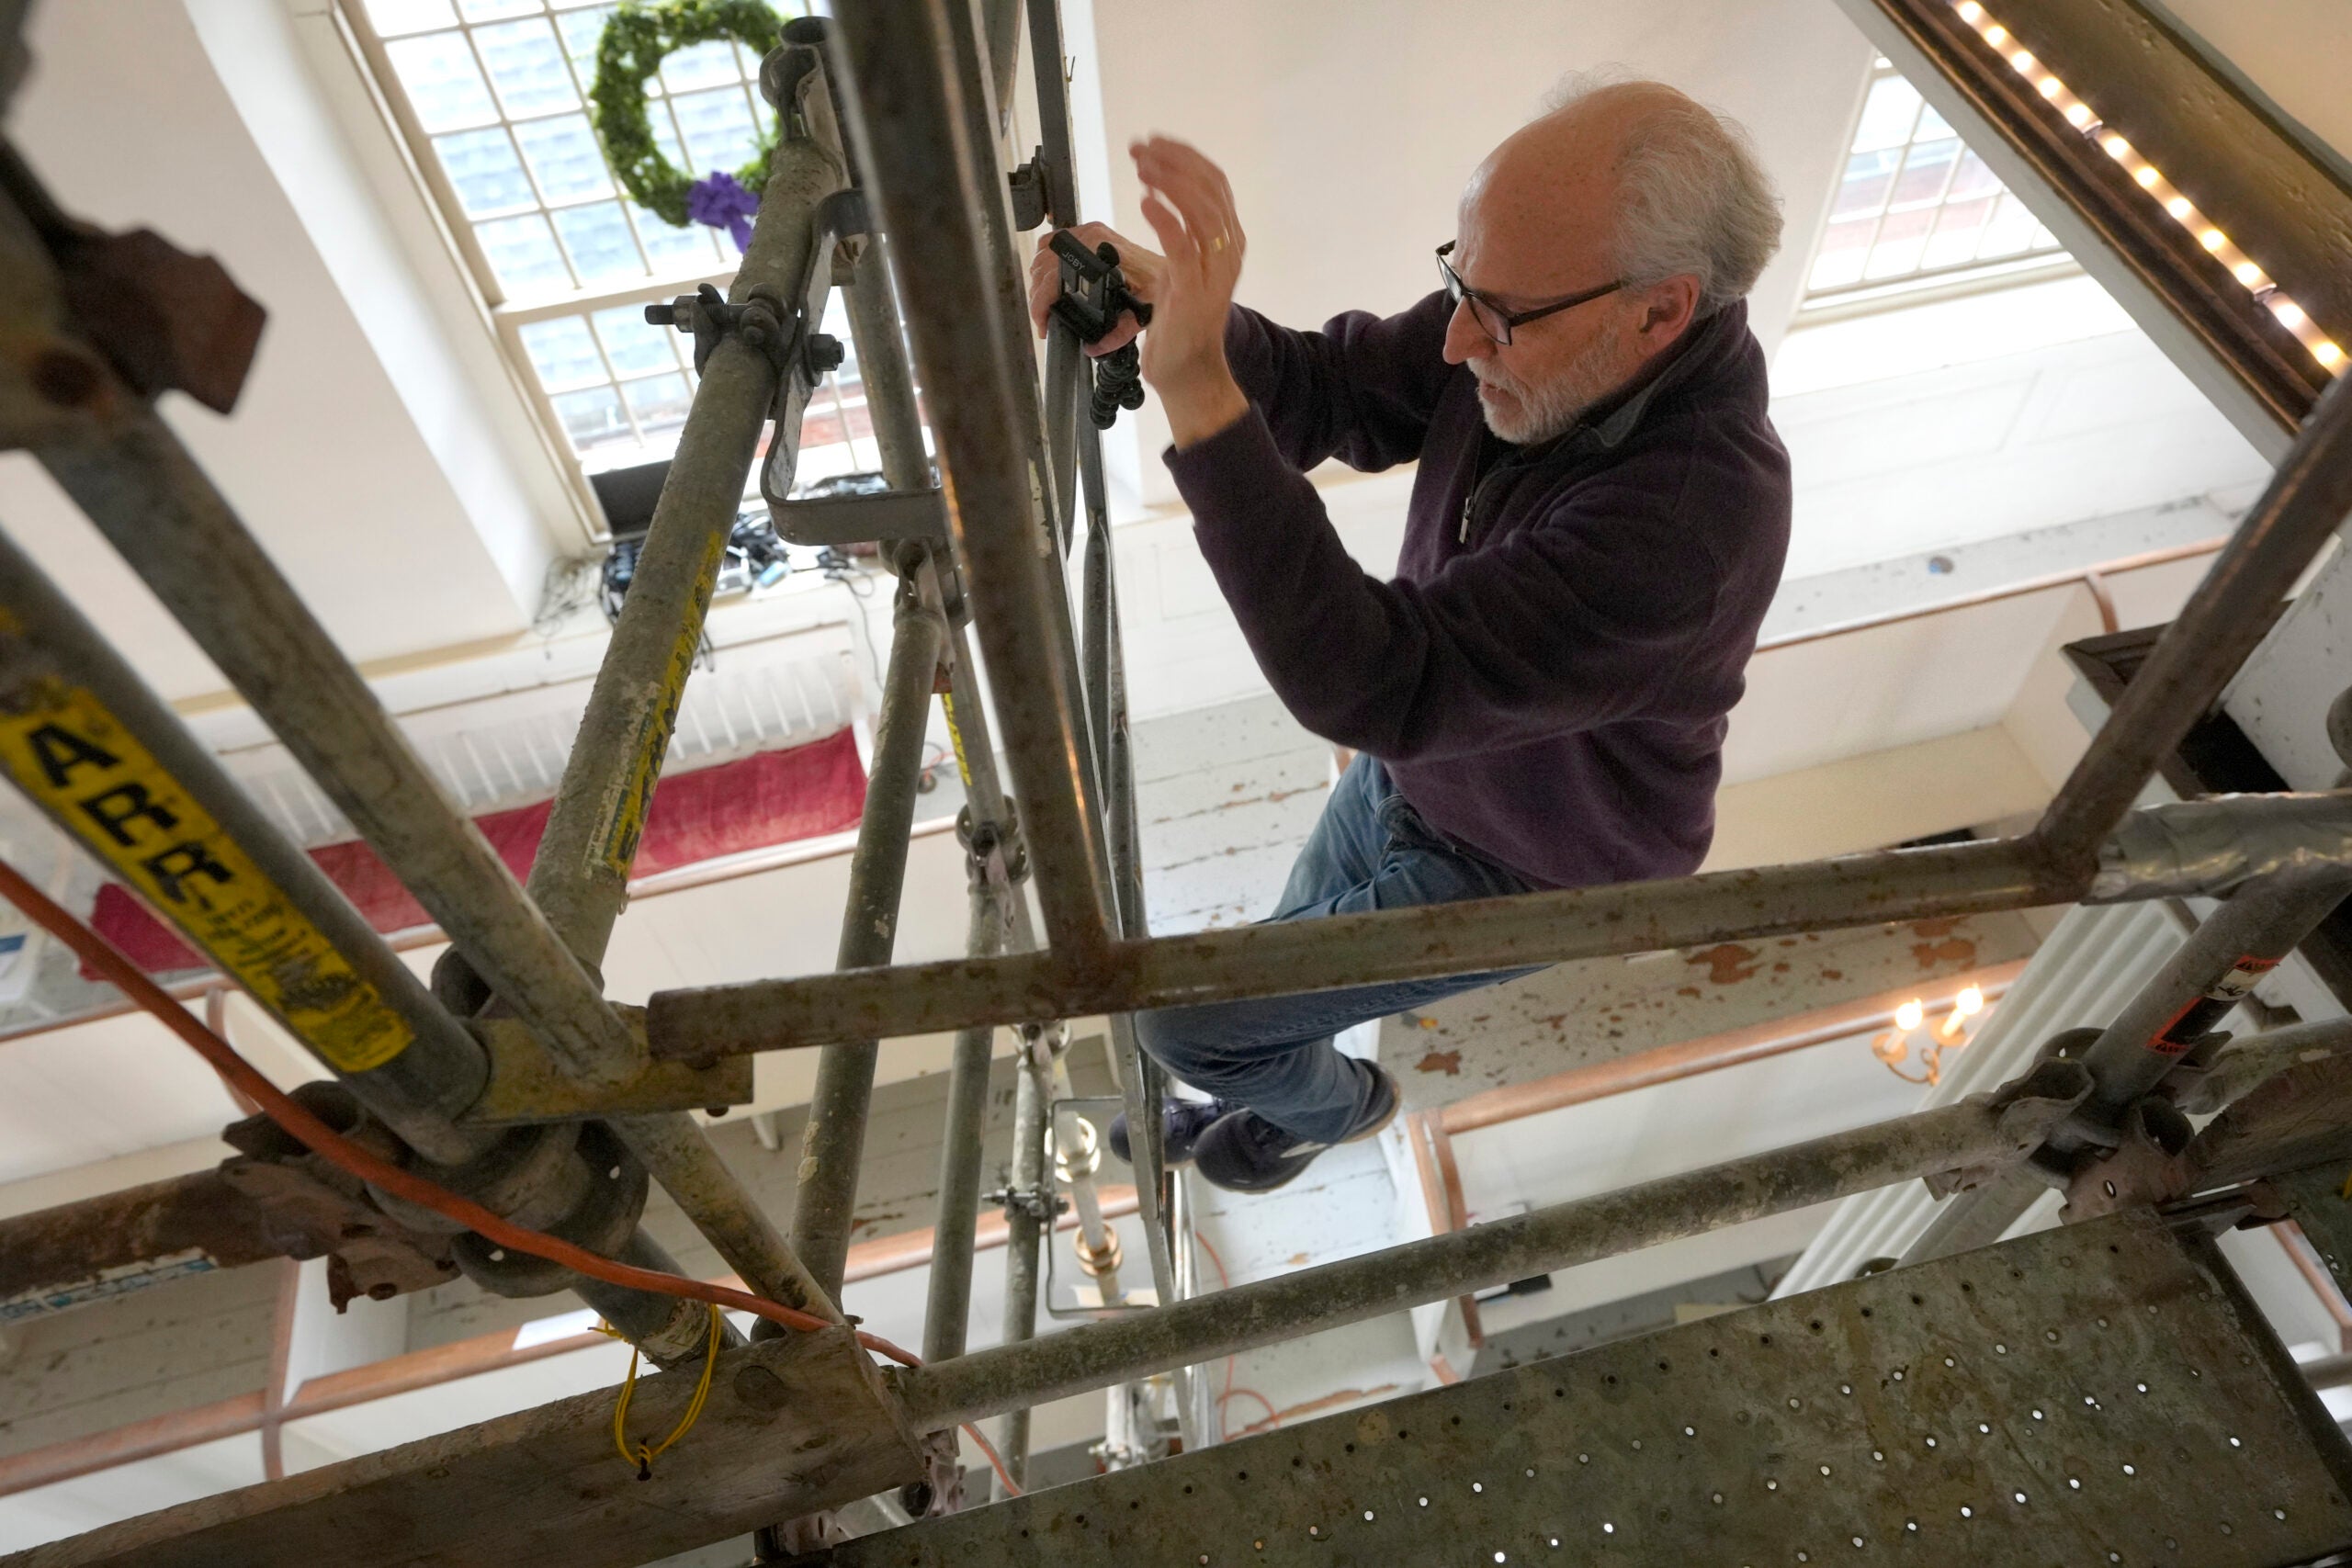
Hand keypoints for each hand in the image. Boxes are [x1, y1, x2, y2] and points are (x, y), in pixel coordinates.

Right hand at [1028, 222, 1163, 354]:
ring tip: (1046, 306)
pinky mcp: (1089, 231)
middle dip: (1038, 296)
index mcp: (1101, 251)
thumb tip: (1092, 348)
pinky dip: (1046, 263)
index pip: (1054, 274)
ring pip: (1044, 253)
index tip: (1044, 323)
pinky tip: (1053, 284)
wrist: (1177, 267)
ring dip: (1039, 281)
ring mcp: (1089, 231)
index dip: (1042, 302)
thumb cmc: (1163, 288)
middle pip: (1043, 264)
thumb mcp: (1143, 313)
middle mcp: (1092, 236)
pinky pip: (1054, 243)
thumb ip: (1119, 334)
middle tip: (1044, 320)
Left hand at [1129, 135, 1247, 446]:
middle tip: (1140, 150)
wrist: (1189, 371)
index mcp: (1228, 241)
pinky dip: (1165, 220)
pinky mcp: (1195, 292)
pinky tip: (1145, 201)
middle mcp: (1228, 251)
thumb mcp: (1182, 267)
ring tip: (1141, 168)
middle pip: (1209, 188)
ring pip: (1201, 210)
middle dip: (1173, 161)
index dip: (1184, 156)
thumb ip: (1179, 232)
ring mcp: (1214, 271)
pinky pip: (1183, 247)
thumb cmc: (1181, 322)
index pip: (1214, 182)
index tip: (1153, 143)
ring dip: (1169, 181)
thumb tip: (1157, 192)